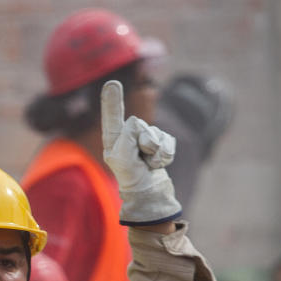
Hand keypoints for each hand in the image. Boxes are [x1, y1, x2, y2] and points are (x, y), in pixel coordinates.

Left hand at [102, 80, 181, 225]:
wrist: (150, 197)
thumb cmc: (132, 179)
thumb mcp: (122, 156)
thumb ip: (128, 133)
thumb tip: (137, 123)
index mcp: (113, 142)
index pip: (113, 118)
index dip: (112, 101)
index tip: (112, 83)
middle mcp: (127, 140)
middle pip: (140, 124)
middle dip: (144, 141)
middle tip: (140, 160)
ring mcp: (144, 144)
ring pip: (156, 133)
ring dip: (155, 150)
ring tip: (149, 165)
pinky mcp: (160, 148)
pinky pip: (168, 141)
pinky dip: (166, 154)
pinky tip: (158, 165)